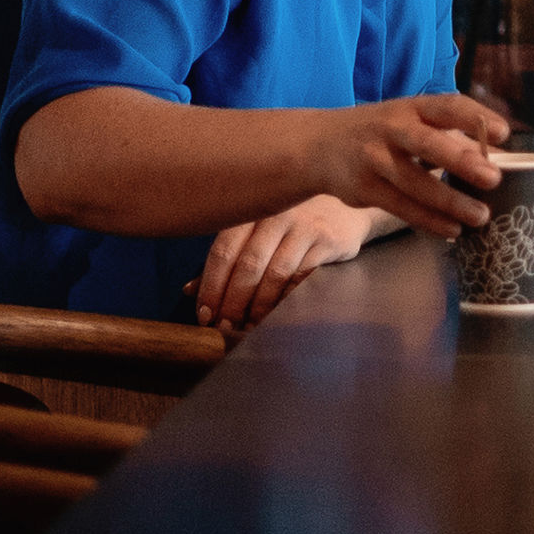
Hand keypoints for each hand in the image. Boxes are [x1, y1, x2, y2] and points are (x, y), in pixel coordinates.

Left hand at [193, 195, 383, 329]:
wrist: (345, 206)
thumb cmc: (291, 222)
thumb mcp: (256, 232)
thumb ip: (226, 259)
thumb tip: (188, 290)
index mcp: (250, 209)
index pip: (223, 251)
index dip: (211, 287)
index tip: (204, 315)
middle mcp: (276, 213)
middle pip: (248, 264)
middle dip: (233, 302)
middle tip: (225, 327)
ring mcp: (304, 225)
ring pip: (275, 273)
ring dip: (259, 306)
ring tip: (250, 326)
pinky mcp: (328, 240)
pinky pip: (303, 277)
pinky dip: (287, 299)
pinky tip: (278, 314)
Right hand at [323, 93, 511, 238]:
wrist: (318, 145)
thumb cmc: (381, 132)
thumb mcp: (408, 119)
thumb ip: (446, 134)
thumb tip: (498, 157)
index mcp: (412, 107)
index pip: (448, 106)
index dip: (476, 118)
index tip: (505, 133)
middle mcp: (392, 129)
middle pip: (428, 143)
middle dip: (462, 160)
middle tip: (493, 178)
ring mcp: (374, 158)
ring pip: (415, 182)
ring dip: (450, 201)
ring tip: (481, 216)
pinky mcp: (364, 188)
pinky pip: (401, 206)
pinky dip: (428, 220)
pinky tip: (452, 229)